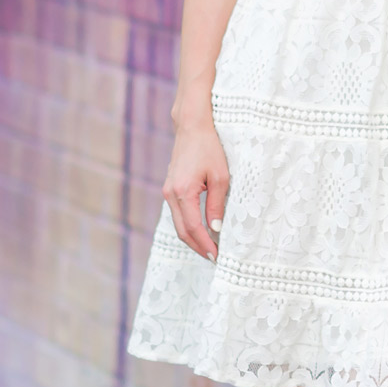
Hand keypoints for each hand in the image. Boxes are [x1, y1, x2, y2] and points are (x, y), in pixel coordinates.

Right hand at [163, 110, 228, 265]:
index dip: (205, 244)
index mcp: (183, 191)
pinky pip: (177, 215)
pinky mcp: (170, 189)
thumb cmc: (209, 148)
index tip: (217, 256)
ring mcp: (167, 192)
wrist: (192, 127)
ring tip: (210, 249)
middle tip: (214, 259)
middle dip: (198, 247)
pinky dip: (188, 227)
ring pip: (178, 225)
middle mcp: (170, 194)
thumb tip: (216, 231)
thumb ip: (217, 206)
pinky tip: (202, 233)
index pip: (193, 227)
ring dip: (193, 239)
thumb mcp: (220, 177)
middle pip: (182, 231)